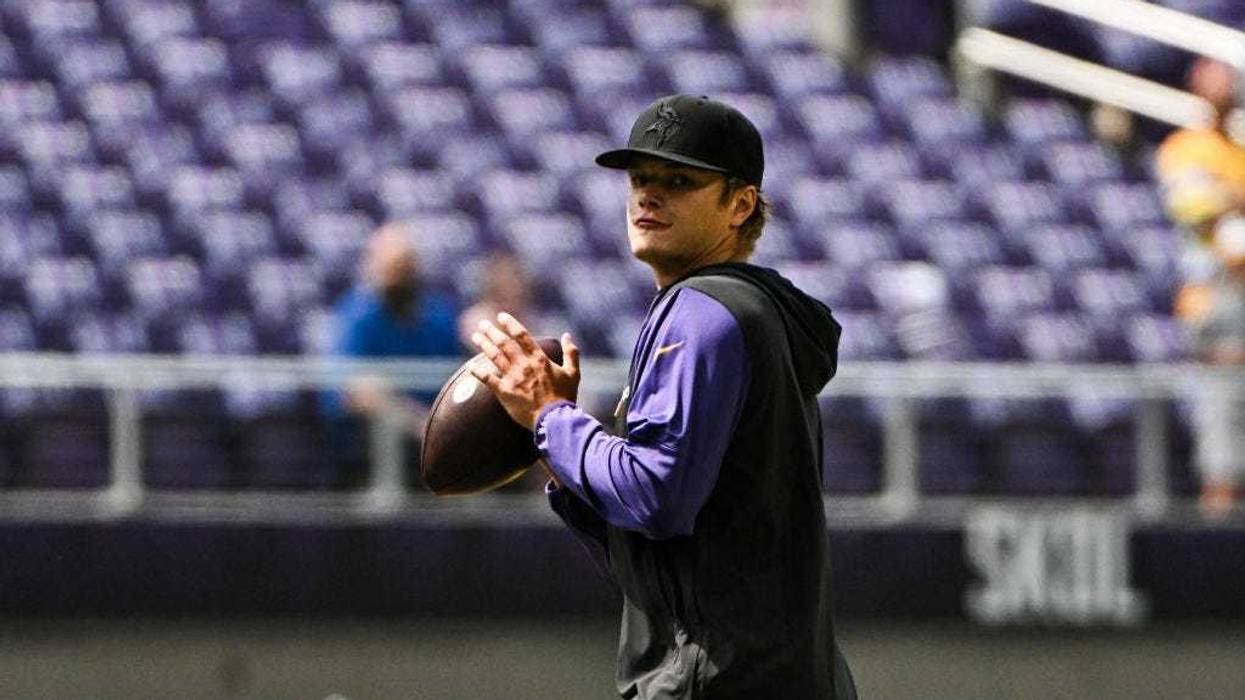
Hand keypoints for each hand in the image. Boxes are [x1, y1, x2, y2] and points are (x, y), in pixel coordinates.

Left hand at [469, 312, 580, 429]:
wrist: (554, 419)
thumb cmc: (565, 397)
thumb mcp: (573, 373)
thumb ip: (571, 352)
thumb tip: (567, 335)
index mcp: (539, 359)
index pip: (522, 335)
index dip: (510, 324)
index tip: (501, 316)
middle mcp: (524, 365)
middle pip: (504, 343)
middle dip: (492, 332)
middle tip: (482, 324)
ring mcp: (513, 378)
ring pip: (494, 356)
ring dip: (484, 345)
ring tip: (475, 336)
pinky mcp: (504, 392)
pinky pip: (487, 379)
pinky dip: (477, 372)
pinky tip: (469, 366)